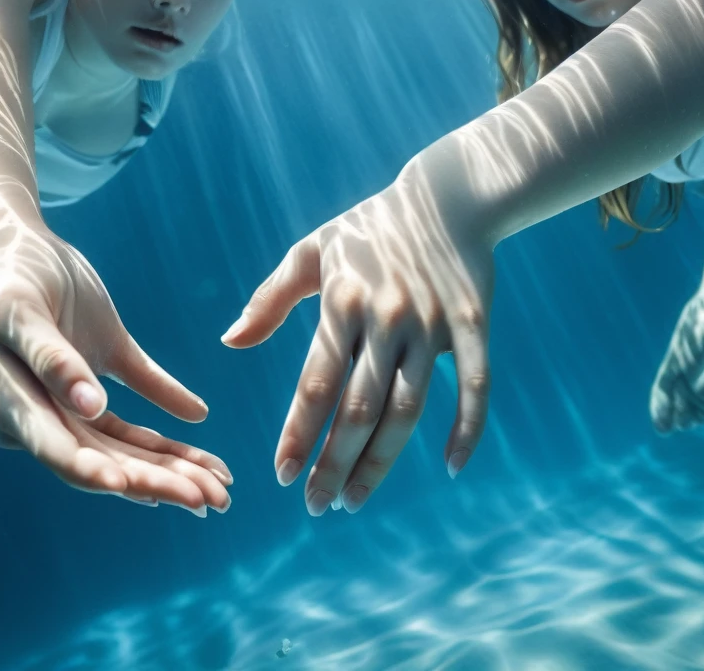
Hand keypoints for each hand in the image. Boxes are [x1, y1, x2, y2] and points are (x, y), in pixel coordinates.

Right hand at [0, 220, 231, 512]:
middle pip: (106, 458)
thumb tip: (90, 408)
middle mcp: (48, 414)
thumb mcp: (21, 314)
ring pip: (127, 441)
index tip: (147, 493)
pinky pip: (142, 398)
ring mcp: (76, 397)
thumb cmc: (13, 277)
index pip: (66, 453)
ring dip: (174, 463)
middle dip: (159, 481)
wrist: (16, 244)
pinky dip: (171, 415)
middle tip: (212, 501)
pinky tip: (201, 423)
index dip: (106, 474)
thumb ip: (53, 362)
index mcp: (17, 408)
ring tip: (222, 485)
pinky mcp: (102, 368)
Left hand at [222, 154, 494, 514]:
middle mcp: (388, 319)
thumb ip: (270, 298)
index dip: (299, 434)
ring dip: (381, 462)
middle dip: (333, 464)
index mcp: (344, 301)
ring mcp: (434, 326)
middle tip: (315, 506)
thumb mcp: (312, 251)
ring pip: (407, 409)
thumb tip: (229, 341)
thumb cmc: (368, 228)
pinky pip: (475, 387)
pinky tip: (451, 467)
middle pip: (359, 409)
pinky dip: (467, 429)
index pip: (316, 383)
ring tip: (355, 500)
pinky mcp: (474, 327)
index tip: (281, 475)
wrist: (447, 198)